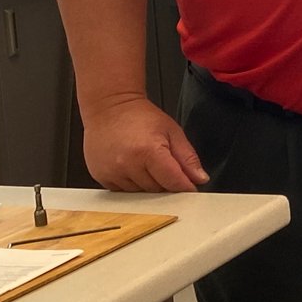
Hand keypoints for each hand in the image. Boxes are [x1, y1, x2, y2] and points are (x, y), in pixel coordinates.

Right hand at [82, 93, 207, 192]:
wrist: (109, 108)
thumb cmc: (140, 116)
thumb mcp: (172, 131)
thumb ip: (188, 157)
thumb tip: (199, 179)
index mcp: (148, 151)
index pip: (173, 182)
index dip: (185, 186)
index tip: (190, 186)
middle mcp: (128, 164)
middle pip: (158, 190)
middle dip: (166, 182)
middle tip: (164, 165)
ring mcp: (112, 172)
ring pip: (141, 193)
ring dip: (148, 184)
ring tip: (145, 162)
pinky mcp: (101, 177)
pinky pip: (124, 192)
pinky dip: (132, 184)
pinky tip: (132, 167)